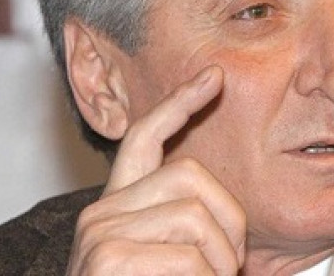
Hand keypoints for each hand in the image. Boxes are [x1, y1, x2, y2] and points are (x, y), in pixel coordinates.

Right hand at [66, 66, 245, 274]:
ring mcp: (101, 232)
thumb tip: (227, 213)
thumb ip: (188, 228)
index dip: (180, 103)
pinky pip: (189, 258)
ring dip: (223, 262)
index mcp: (120, 206)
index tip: (213, 76)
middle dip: (231, 221)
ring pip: (197, 217)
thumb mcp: (172, 260)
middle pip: (192, 175)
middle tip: (233, 266)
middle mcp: (103, 211)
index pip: (146, 138)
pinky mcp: (108, 258)